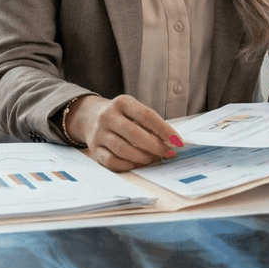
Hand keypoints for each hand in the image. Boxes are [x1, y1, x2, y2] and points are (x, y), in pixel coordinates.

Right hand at [66, 95, 182, 171]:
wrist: (90, 117)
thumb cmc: (122, 116)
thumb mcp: (135, 112)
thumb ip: (151, 125)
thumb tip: (171, 143)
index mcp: (122, 102)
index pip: (147, 116)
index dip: (165, 130)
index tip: (178, 142)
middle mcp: (108, 116)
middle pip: (134, 134)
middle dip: (155, 146)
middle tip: (168, 154)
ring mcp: (99, 133)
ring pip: (123, 149)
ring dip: (143, 157)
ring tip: (154, 159)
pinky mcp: (94, 149)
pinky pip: (112, 161)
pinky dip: (129, 165)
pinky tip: (138, 164)